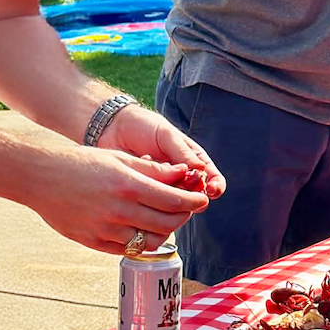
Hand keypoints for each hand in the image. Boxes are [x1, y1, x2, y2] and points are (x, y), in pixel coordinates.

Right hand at [25, 144, 209, 254]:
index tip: (202, 199)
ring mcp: (105, 229)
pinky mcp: (93, 242)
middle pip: (166, 223)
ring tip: (167, 220)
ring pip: (149, 242)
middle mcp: (119, 210)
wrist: (42, 177)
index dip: (193, 201)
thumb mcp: (121, 158)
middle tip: (188, 209)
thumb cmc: (83, 163)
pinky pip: (126, 249)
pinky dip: (141, 242)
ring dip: (164, 233)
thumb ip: (154, 170)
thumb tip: (183, 173)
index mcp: (129, 185)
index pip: (174, 200)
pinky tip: (144, 229)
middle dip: (183, 217)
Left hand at [102, 104, 225, 199]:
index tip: (210, 189)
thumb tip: (201, 168)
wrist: (113, 130)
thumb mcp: (166, 135)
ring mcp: (164, 188)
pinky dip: (149, 192)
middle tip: (179, 185)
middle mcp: (182, 177)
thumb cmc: (144, 127)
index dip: (216, 186)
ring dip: (168, 192)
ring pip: (176, 202)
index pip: (213, 179)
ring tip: (155, 172)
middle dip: (191, 195)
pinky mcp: (145, 195)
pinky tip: (140, 175)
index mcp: (193, 160)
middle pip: (196, 196)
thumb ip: (182, 152)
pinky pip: (153, 202)